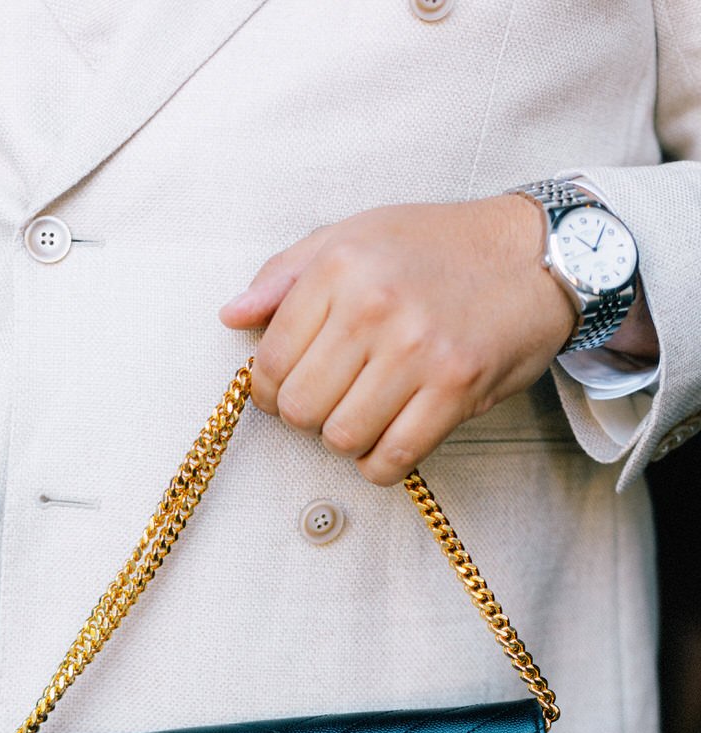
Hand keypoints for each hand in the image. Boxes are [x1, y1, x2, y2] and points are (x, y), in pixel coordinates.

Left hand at [219, 196, 576, 485]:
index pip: (272, 361)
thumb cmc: (437, 247)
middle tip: (329, 401)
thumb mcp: (355, 235)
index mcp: (340, 266)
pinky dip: (380, 463)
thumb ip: (285, 275)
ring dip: (346, 438)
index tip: (285, 388)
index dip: (269, 388)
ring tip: (363, 413)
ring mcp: (418, 351)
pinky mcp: (456, 389)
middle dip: (306, 416)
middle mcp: (374, 307)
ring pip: (342, 438)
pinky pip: (393, 458)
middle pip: (300, 408)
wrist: (534, 255)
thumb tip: (233, 316)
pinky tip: (387, 439)